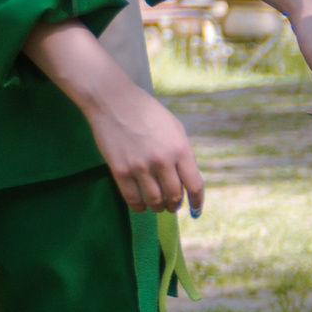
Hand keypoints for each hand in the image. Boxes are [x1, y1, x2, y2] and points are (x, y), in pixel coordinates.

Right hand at [86, 85, 204, 214]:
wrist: (114, 102)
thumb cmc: (148, 112)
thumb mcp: (175, 129)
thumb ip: (183, 153)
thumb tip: (186, 178)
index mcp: (181, 149)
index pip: (194, 185)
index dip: (197, 201)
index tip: (196, 209)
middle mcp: (163, 161)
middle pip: (174, 195)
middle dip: (176, 205)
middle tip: (173, 206)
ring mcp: (140, 167)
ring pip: (154, 200)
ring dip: (159, 207)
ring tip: (159, 206)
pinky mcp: (120, 171)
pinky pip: (132, 198)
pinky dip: (139, 207)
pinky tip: (141, 207)